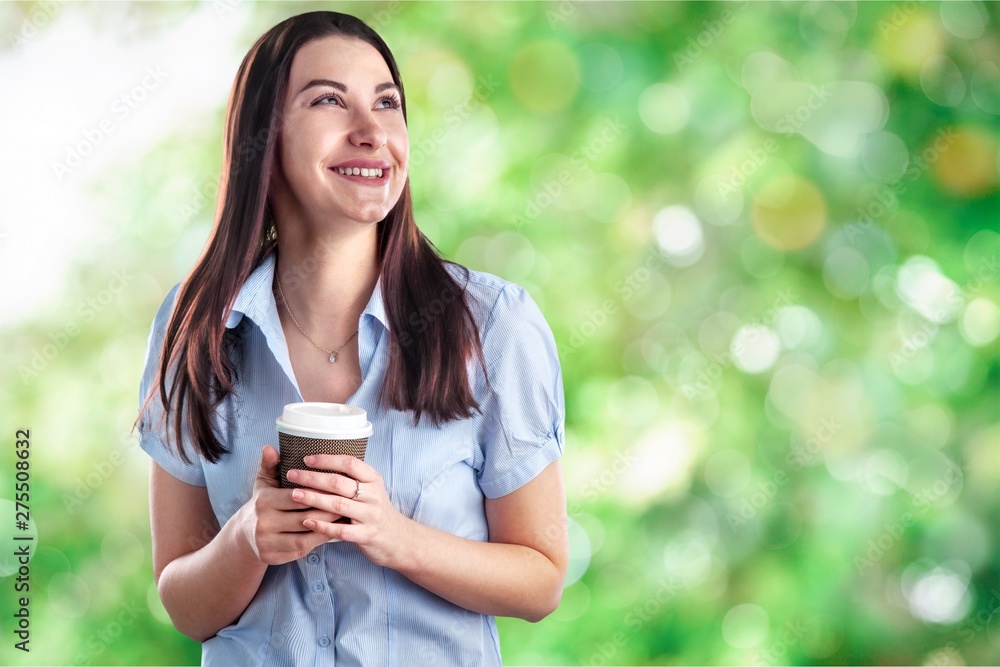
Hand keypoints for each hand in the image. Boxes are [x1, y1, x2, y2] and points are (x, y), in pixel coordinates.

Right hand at [238, 445, 341, 564]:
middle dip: (328, 512)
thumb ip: (270, 465)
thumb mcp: (264, 482)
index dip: (319, 493)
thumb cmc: (263, 503)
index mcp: (263, 502)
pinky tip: (332, 534)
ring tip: (343, 521)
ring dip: (326, 530)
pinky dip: (318, 542)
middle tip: (348, 506)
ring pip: (305, 538)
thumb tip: (270, 447)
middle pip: (304, 519)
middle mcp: (263, 524)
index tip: (338, 489)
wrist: (245, 534)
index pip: (297, 497)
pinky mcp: (272, 558)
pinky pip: (301, 551)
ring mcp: (267, 543)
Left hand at [288, 455, 411, 568]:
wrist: (398, 538)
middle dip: (312, 478)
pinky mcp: (366, 535)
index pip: (350, 463)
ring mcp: (370, 516)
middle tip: (291, 475)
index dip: (327, 460)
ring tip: (293, 494)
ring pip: (338, 505)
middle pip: (339, 483)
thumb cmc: (376, 510)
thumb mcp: (371, 489)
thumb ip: (352, 478)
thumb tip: (321, 464)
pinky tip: (306, 522)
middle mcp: (373, 496)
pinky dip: (322, 526)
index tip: (306, 459)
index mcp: (373, 480)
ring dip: (313, 499)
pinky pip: (340, 531)